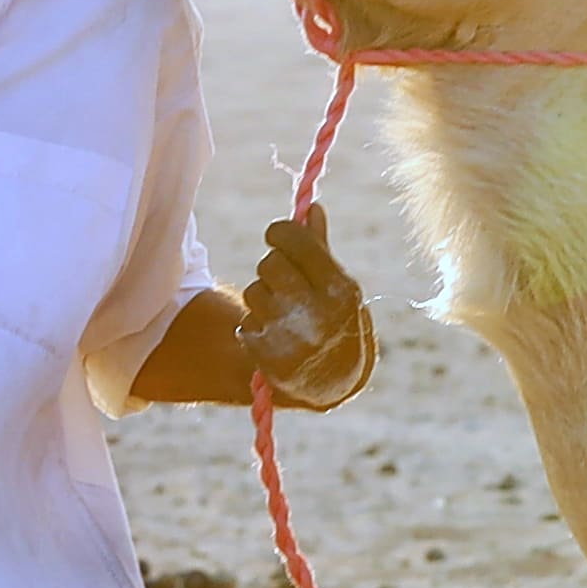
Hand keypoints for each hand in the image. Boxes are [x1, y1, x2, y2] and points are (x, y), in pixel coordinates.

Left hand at [238, 207, 376, 410]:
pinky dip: (256, 324)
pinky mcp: (268, 356)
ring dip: (263, 296)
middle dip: (273, 267)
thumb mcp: (338, 285)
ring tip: (282, 312)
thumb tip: (311, 206)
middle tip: (283, 279)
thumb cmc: (334, 318)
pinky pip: (246, 320)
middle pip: (269, 264)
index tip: (276, 234)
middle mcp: (319, 314)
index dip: (281, 232)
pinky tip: (275, 335)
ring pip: (254, 291)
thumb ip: (320, 247)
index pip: (297, 241)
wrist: (332, 381)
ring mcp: (292, 337)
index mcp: (340, 290)